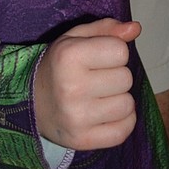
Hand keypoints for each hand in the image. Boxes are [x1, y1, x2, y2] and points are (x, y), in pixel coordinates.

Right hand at [34, 18, 140, 150]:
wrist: (32, 103)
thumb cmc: (60, 66)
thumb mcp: (76, 38)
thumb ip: (107, 29)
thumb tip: (136, 28)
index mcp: (69, 56)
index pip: (121, 51)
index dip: (114, 52)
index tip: (98, 57)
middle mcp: (71, 88)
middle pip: (126, 79)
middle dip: (116, 76)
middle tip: (97, 79)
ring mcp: (77, 117)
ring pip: (128, 105)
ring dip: (119, 99)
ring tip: (99, 97)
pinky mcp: (83, 141)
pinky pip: (124, 131)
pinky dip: (121, 122)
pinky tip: (105, 114)